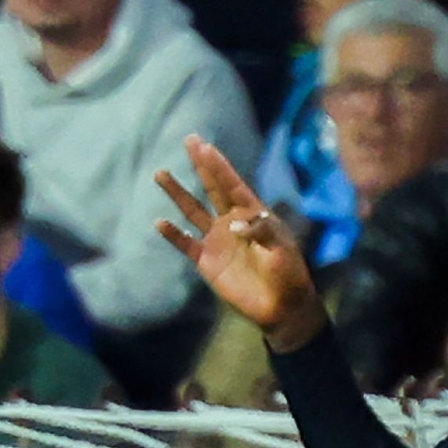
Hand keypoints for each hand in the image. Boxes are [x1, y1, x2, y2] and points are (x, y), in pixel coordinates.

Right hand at [156, 137, 326, 350]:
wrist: (281, 307)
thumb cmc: (288, 275)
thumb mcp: (281, 250)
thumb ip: (262, 232)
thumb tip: (235, 223)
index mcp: (253, 216)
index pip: (233, 185)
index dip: (219, 166)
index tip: (205, 146)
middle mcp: (231, 222)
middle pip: (212, 188)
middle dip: (201, 165)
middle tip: (189, 140)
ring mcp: (217, 240)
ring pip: (192, 210)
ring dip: (177, 193)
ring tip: (161, 173)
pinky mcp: (206, 260)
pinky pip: (185, 243)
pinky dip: (173, 234)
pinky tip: (160, 222)